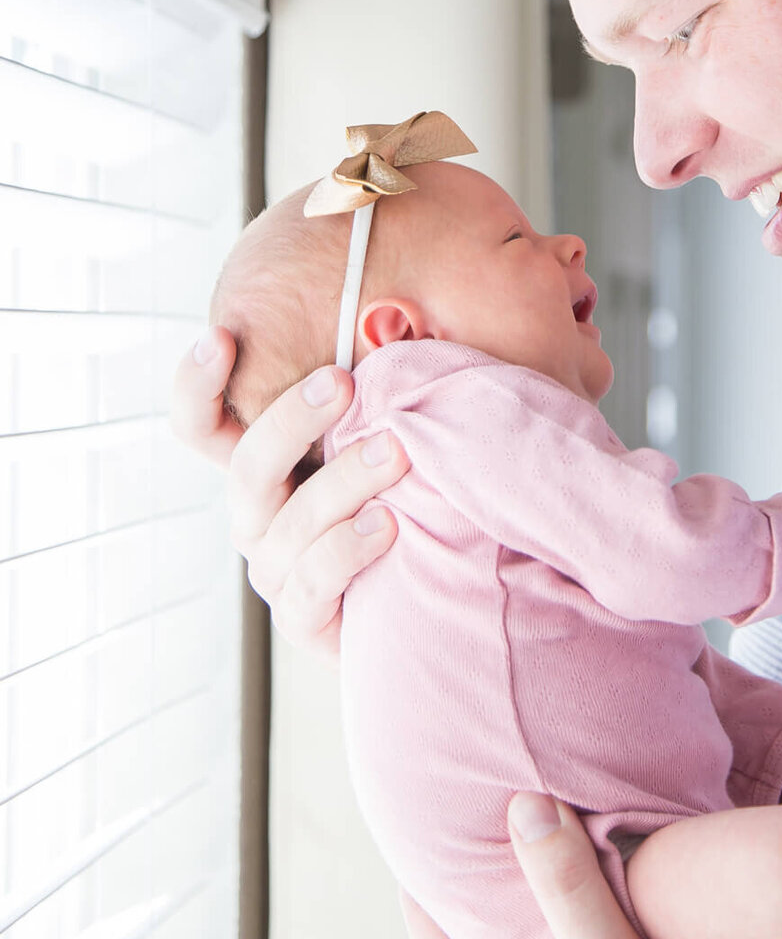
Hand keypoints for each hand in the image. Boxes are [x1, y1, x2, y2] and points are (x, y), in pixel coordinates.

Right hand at [171, 327, 407, 655]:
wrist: (427, 593)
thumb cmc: (402, 494)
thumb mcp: (378, 433)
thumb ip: (368, 393)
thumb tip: (387, 318)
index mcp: (260, 467)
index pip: (200, 424)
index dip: (196, 384)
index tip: (222, 337)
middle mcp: (256, 516)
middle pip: (247, 467)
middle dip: (290, 420)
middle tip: (341, 382)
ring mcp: (276, 569)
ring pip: (290, 522)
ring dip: (343, 481)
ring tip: (396, 451)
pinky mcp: (304, 620)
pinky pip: (314, 583)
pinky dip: (348, 549)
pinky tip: (389, 524)